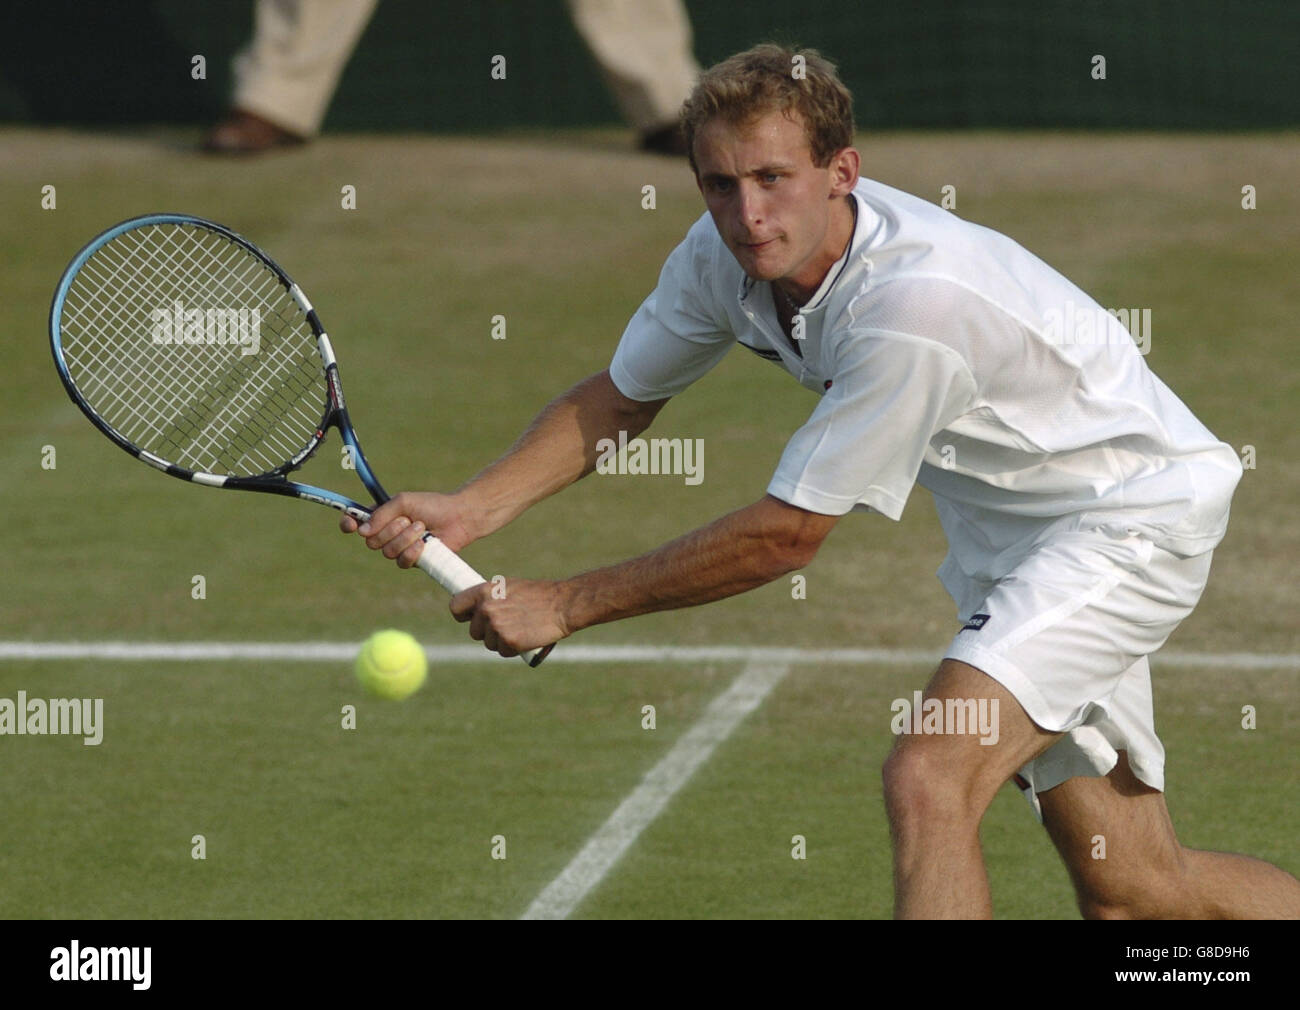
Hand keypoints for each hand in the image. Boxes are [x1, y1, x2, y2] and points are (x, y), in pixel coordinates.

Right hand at [340, 491, 477, 567]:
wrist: (457, 518)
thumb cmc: (432, 505)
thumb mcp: (404, 502)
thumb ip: (382, 513)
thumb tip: (362, 531)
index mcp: (381, 516)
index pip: (356, 523)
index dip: (349, 525)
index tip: (351, 524)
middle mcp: (386, 533)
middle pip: (371, 541)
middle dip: (390, 530)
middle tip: (407, 520)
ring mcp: (398, 548)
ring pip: (387, 552)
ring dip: (405, 538)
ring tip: (421, 528)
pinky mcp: (412, 560)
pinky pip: (402, 562)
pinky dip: (412, 551)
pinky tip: (424, 543)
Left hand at [450, 578, 570, 657]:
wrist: (563, 605)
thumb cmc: (540, 595)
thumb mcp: (510, 587)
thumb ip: (490, 597)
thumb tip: (474, 609)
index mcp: (485, 590)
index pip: (455, 607)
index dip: (463, 615)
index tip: (470, 618)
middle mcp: (486, 608)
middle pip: (474, 631)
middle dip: (488, 632)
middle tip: (509, 624)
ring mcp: (496, 626)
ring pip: (489, 643)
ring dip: (502, 641)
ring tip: (521, 628)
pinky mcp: (508, 642)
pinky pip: (503, 652)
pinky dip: (513, 649)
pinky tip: (527, 637)